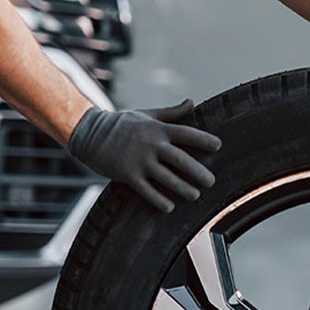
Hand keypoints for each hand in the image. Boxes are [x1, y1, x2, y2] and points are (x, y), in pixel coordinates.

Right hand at [68, 100, 219, 212]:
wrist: (91, 133)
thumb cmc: (122, 124)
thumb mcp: (147, 114)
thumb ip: (171, 112)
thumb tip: (192, 102)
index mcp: (158, 129)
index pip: (185, 133)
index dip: (203, 139)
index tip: (218, 145)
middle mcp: (151, 144)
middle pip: (180, 159)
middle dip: (198, 171)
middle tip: (211, 182)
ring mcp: (139, 161)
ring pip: (166, 177)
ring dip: (182, 188)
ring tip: (195, 195)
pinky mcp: (128, 175)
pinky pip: (146, 190)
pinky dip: (159, 200)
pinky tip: (170, 207)